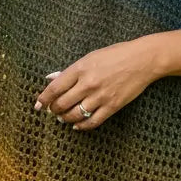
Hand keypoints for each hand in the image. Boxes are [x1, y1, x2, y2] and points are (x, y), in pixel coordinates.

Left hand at [33, 40, 157, 130]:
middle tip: (52, 111)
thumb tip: (51, 78)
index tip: (38, 105)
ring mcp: (100, 96)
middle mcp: (88, 83)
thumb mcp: (90, 57)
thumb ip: (70, 70)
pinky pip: (92, 122)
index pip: (55, 87)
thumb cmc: (116, 54)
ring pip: (75, 114)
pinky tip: (77, 125)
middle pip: (62, 103)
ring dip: (65, 118)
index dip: (44, 98)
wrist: (142, 60)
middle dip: (54, 110)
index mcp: (81, 68)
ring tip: (63, 118)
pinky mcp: (112, 106)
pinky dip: (82, 126)